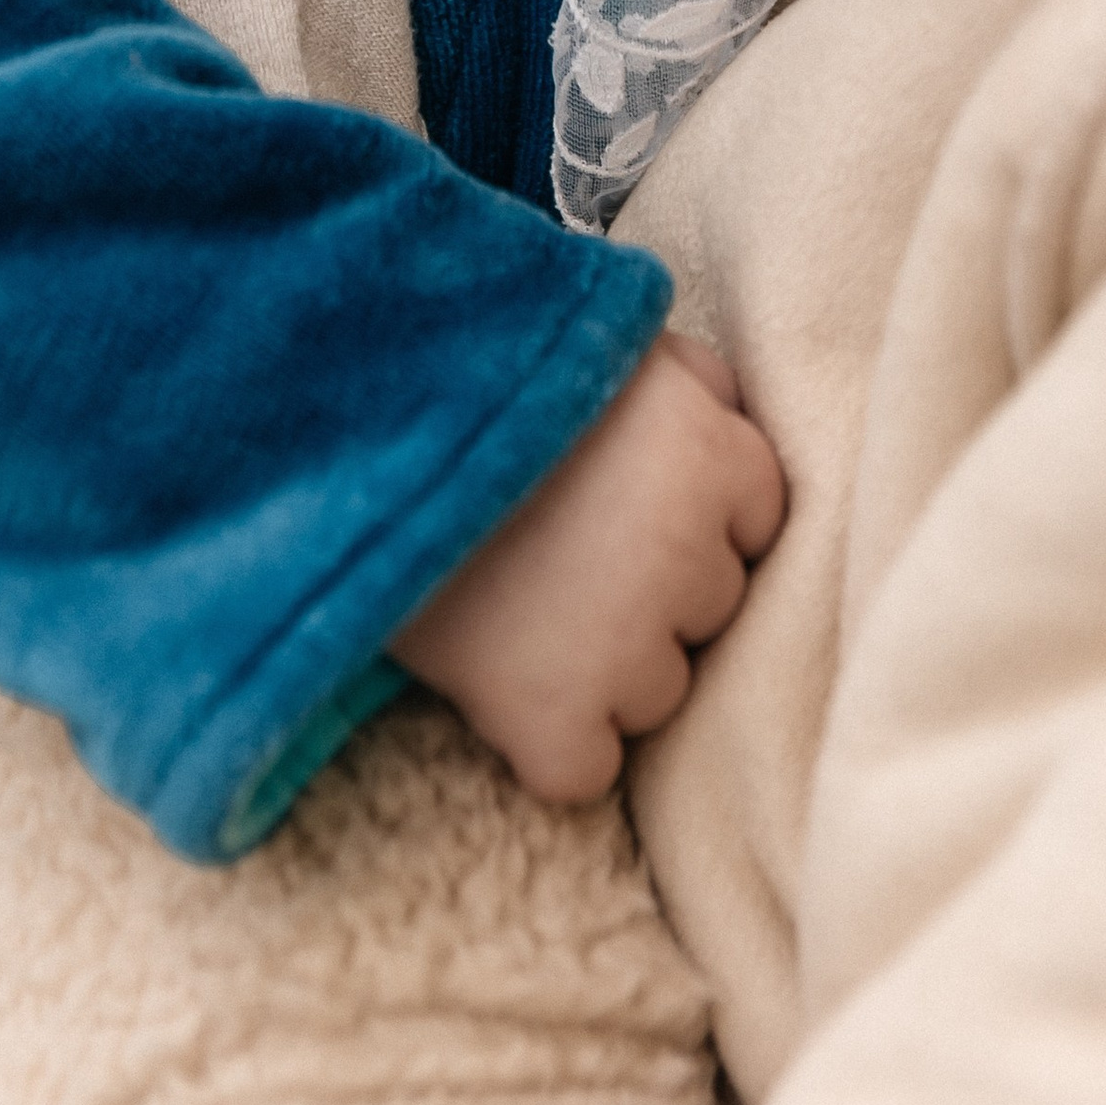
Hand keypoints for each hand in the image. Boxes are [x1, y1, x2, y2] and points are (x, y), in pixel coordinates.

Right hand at [391, 333, 785, 800]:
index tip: (619, 491)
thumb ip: (685, 372)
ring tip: (518, 598)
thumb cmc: (478, 367)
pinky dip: (547, 742)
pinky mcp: (553, 718)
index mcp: (708, 452)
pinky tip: (499, 674)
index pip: (757, 514)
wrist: (348, 424)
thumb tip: (727, 408)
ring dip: (603, 666)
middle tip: (558, 541)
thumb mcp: (598, 333)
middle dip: (650, 586)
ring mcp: (625, 647)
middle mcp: (687, 554)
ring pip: (657, 694)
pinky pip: (588, 771)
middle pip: (710, 607)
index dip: (690, 506)